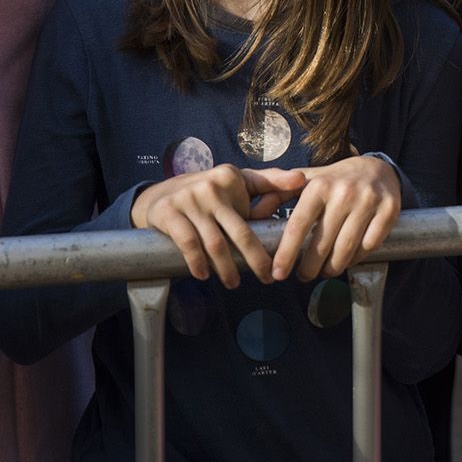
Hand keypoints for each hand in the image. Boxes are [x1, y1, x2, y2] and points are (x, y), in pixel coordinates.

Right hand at [131, 165, 306, 286]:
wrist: (159, 193)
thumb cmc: (209, 191)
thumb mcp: (237, 181)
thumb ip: (269, 181)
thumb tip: (301, 180)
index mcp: (231, 177)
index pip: (256, 212)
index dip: (268, 240)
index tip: (280, 263)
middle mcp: (210, 187)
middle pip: (239, 232)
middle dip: (255, 259)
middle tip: (267, 279)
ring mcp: (188, 200)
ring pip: (214, 242)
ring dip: (226, 268)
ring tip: (234, 283)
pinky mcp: (169, 213)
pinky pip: (188, 243)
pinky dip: (197, 262)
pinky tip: (204, 275)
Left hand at [271, 155, 401, 281]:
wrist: (377, 168)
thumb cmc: (335, 180)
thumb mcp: (307, 180)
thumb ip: (279, 194)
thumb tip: (255, 213)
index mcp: (319, 185)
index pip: (297, 226)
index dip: (286, 253)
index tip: (278, 274)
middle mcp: (344, 192)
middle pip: (322, 244)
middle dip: (310, 268)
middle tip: (305, 276)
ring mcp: (368, 200)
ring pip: (347, 249)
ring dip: (333, 267)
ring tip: (326, 271)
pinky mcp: (389, 209)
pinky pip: (370, 246)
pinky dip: (358, 258)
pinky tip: (350, 259)